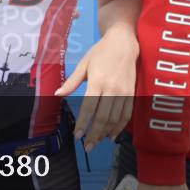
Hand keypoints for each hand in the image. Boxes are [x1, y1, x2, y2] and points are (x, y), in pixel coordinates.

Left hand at [55, 26, 137, 150]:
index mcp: (98, 81)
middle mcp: (112, 89)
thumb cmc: (101, 52)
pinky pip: (126, 115)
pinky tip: (111, 134)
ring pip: (115, 119)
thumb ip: (72, 81)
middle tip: (87, 147)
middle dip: (94, 134)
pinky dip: (119, 127)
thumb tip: (57, 94)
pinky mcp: (132, 94)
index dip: (83, 123)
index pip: (89, 107)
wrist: (125, 42)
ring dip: (105, 133)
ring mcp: (124, 92)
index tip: (77, 136)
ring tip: (97, 142)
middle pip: (103, 117)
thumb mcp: (84, 63)